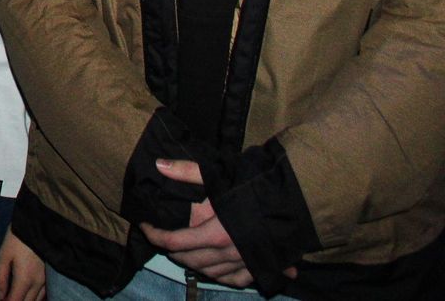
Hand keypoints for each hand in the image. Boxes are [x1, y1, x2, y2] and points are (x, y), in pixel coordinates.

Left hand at [0, 227, 45, 300]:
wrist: (39, 222)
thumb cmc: (18, 237)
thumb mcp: (4, 255)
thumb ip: (1, 278)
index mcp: (24, 278)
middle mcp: (38, 283)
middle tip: (6, 298)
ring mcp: (47, 279)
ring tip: (16, 296)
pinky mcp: (52, 275)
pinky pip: (45, 294)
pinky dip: (36, 298)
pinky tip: (29, 294)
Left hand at [138, 158, 296, 287]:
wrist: (300, 203)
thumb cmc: (258, 187)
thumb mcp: (221, 174)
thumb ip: (188, 171)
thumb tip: (159, 164)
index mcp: (215, 234)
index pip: (174, 242)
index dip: (154, 235)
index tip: (144, 226)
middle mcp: (229, 254)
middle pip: (189, 260)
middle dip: (171, 249)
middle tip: (163, 236)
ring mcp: (245, 263)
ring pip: (210, 272)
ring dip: (193, 263)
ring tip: (184, 251)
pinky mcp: (261, 266)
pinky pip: (235, 279)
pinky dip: (220, 275)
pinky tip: (215, 268)